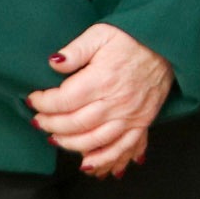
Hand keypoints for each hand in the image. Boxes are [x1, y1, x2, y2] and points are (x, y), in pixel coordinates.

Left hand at [28, 23, 172, 175]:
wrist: (165, 46)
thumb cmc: (131, 38)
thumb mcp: (100, 34)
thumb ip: (76, 49)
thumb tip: (53, 63)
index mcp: (102, 79)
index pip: (64, 99)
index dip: (44, 103)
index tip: (34, 100)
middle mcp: (116, 102)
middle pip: (75, 123)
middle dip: (51, 125)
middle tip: (39, 122)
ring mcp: (130, 115)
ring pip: (95, 141)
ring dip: (70, 145)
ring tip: (55, 139)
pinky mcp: (141, 122)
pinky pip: (123, 148)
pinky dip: (105, 160)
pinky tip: (88, 165)